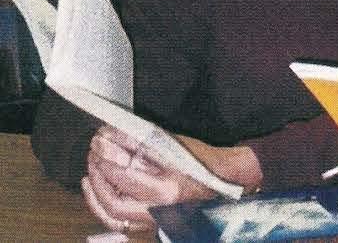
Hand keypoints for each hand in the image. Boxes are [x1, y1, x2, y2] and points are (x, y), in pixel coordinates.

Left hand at [82, 126, 261, 231]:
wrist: (224, 181)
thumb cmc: (204, 161)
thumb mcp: (177, 145)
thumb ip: (144, 143)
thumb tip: (114, 135)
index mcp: (167, 191)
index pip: (125, 177)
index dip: (108, 158)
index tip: (99, 141)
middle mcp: (159, 211)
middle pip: (113, 201)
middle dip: (99, 175)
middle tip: (94, 152)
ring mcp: (154, 221)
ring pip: (113, 216)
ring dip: (96, 194)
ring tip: (91, 171)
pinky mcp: (151, 223)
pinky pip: (119, 222)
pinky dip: (104, 207)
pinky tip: (98, 189)